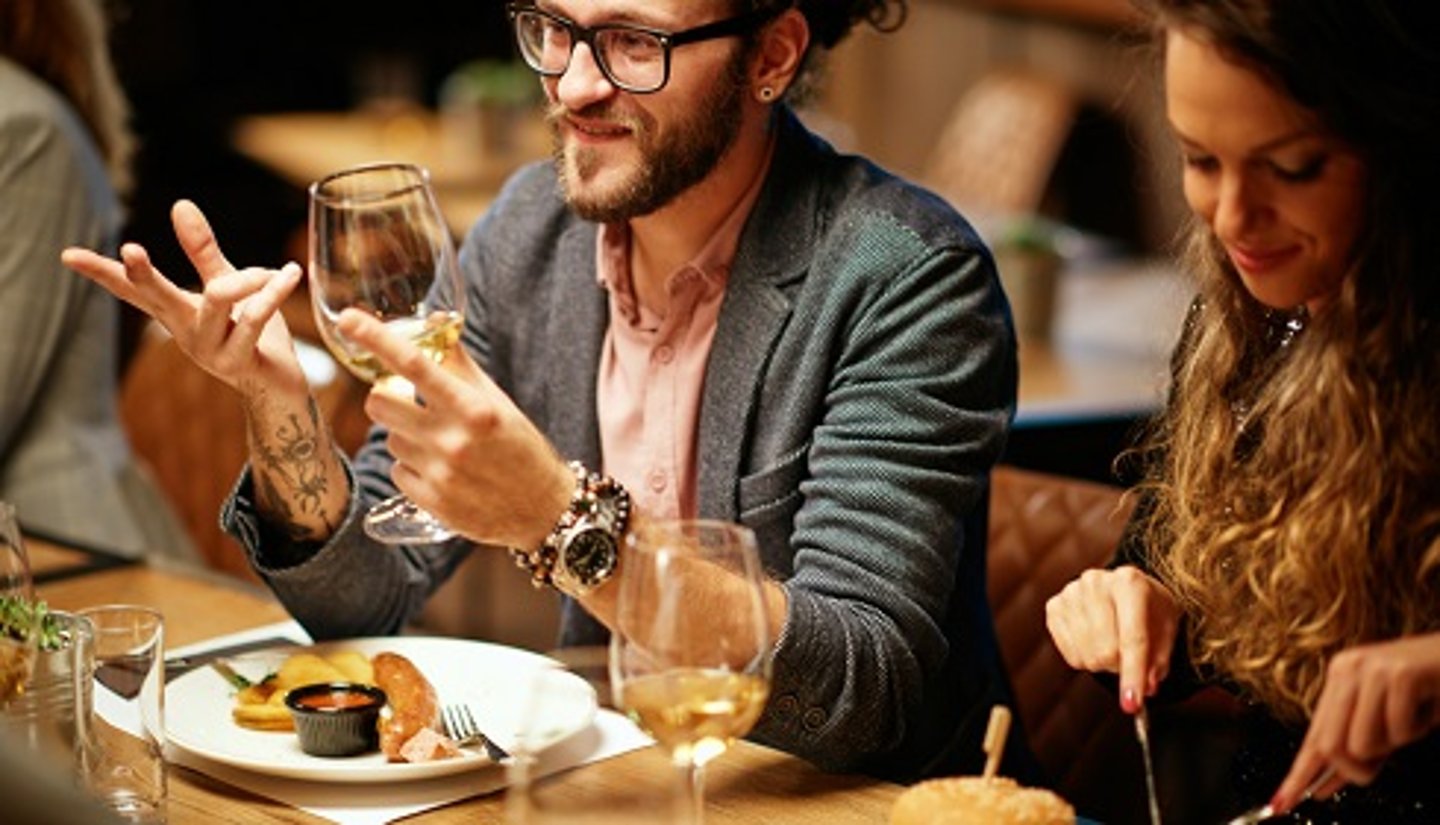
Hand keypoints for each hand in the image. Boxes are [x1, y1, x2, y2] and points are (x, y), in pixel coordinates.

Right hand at [61, 200, 306, 399]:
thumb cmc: (252, 332)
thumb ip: (203, 251)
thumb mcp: (228, 285)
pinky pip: (252, 318)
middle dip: (144, 275)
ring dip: (247, 279)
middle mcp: (185, 332)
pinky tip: (290, 275)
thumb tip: (179, 203)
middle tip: (130, 250)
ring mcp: (208, 350)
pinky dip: (274, 292)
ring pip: (216, 300)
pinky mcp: (238, 362)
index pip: (131, 290)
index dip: (101, 273)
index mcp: (175, 313)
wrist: (280, 387)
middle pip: (157, 298)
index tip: (67, 255)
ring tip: (274, 270)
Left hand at [335, 309, 572, 549]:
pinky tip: (441, 471)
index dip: (376, 339)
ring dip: (406, 435)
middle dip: (386, 396)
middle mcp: (453, 440)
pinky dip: (412, 467)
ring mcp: (440, 474)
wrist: (542, 508)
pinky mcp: (431, 502)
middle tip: (406, 401)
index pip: (415, 364)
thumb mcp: (496, 400)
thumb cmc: (519, 445)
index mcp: (473, 408)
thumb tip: (435, 321)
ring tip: (440, 444)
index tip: (348, 320)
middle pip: (380, 403)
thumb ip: (459, 364)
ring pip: (389, 438)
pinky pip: (398, 471)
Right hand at [1045, 565, 1181, 712]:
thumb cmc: (1148, 607)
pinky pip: (1069, 654)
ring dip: (1103, 663)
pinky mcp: (1054, 607)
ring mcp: (1071, 593)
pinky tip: (1093, 641)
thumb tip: (1147, 687)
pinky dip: (1085, 658)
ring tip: (1112, 644)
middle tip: (1129, 657)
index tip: (1132, 703)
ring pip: (1087, 656)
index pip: (1132, 638)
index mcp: (1130, 583)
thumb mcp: (1167, 628)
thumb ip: (1159, 659)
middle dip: (1121, 666)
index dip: (1133, 675)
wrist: (1124, 586)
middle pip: (1106, 650)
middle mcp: (1096, 583)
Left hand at [1272, 632, 1439, 812]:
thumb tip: (1327, 784)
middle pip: (1329, 745)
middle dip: (1355, 770)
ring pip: (1361, 744)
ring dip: (1393, 746)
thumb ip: (1360, 750)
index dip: (1299, 773)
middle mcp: (1348, 668)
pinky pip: (1399, 732)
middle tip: (1378, 767)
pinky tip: (1427, 709)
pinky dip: (1417, 731)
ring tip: (1411, 722)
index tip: (1282, 802)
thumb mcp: (1388, 721)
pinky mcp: (1401, 674)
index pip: (1314, 735)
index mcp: (1340, 677)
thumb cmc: (1431, 690)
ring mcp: (1372, 669)